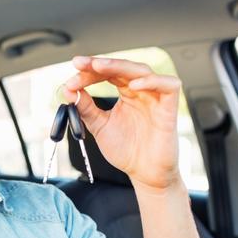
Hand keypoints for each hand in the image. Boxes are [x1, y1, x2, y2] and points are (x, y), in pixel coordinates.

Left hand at [63, 56, 183, 191]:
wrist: (144, 174)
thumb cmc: (127, 150)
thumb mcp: (99, 126)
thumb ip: (86, 108)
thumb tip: (68, 90)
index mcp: (126, 94)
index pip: (107, 75)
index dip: (89, 73)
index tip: (71, 78)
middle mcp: (141, 92)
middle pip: (122, 68)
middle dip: (100, 64)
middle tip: (80, 64)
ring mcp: (155, 98)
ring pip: (142, 71)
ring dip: (120, 66)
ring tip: (99, 67)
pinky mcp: (169, 108)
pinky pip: (168, 85)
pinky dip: (152, 82)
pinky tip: (133, 86)